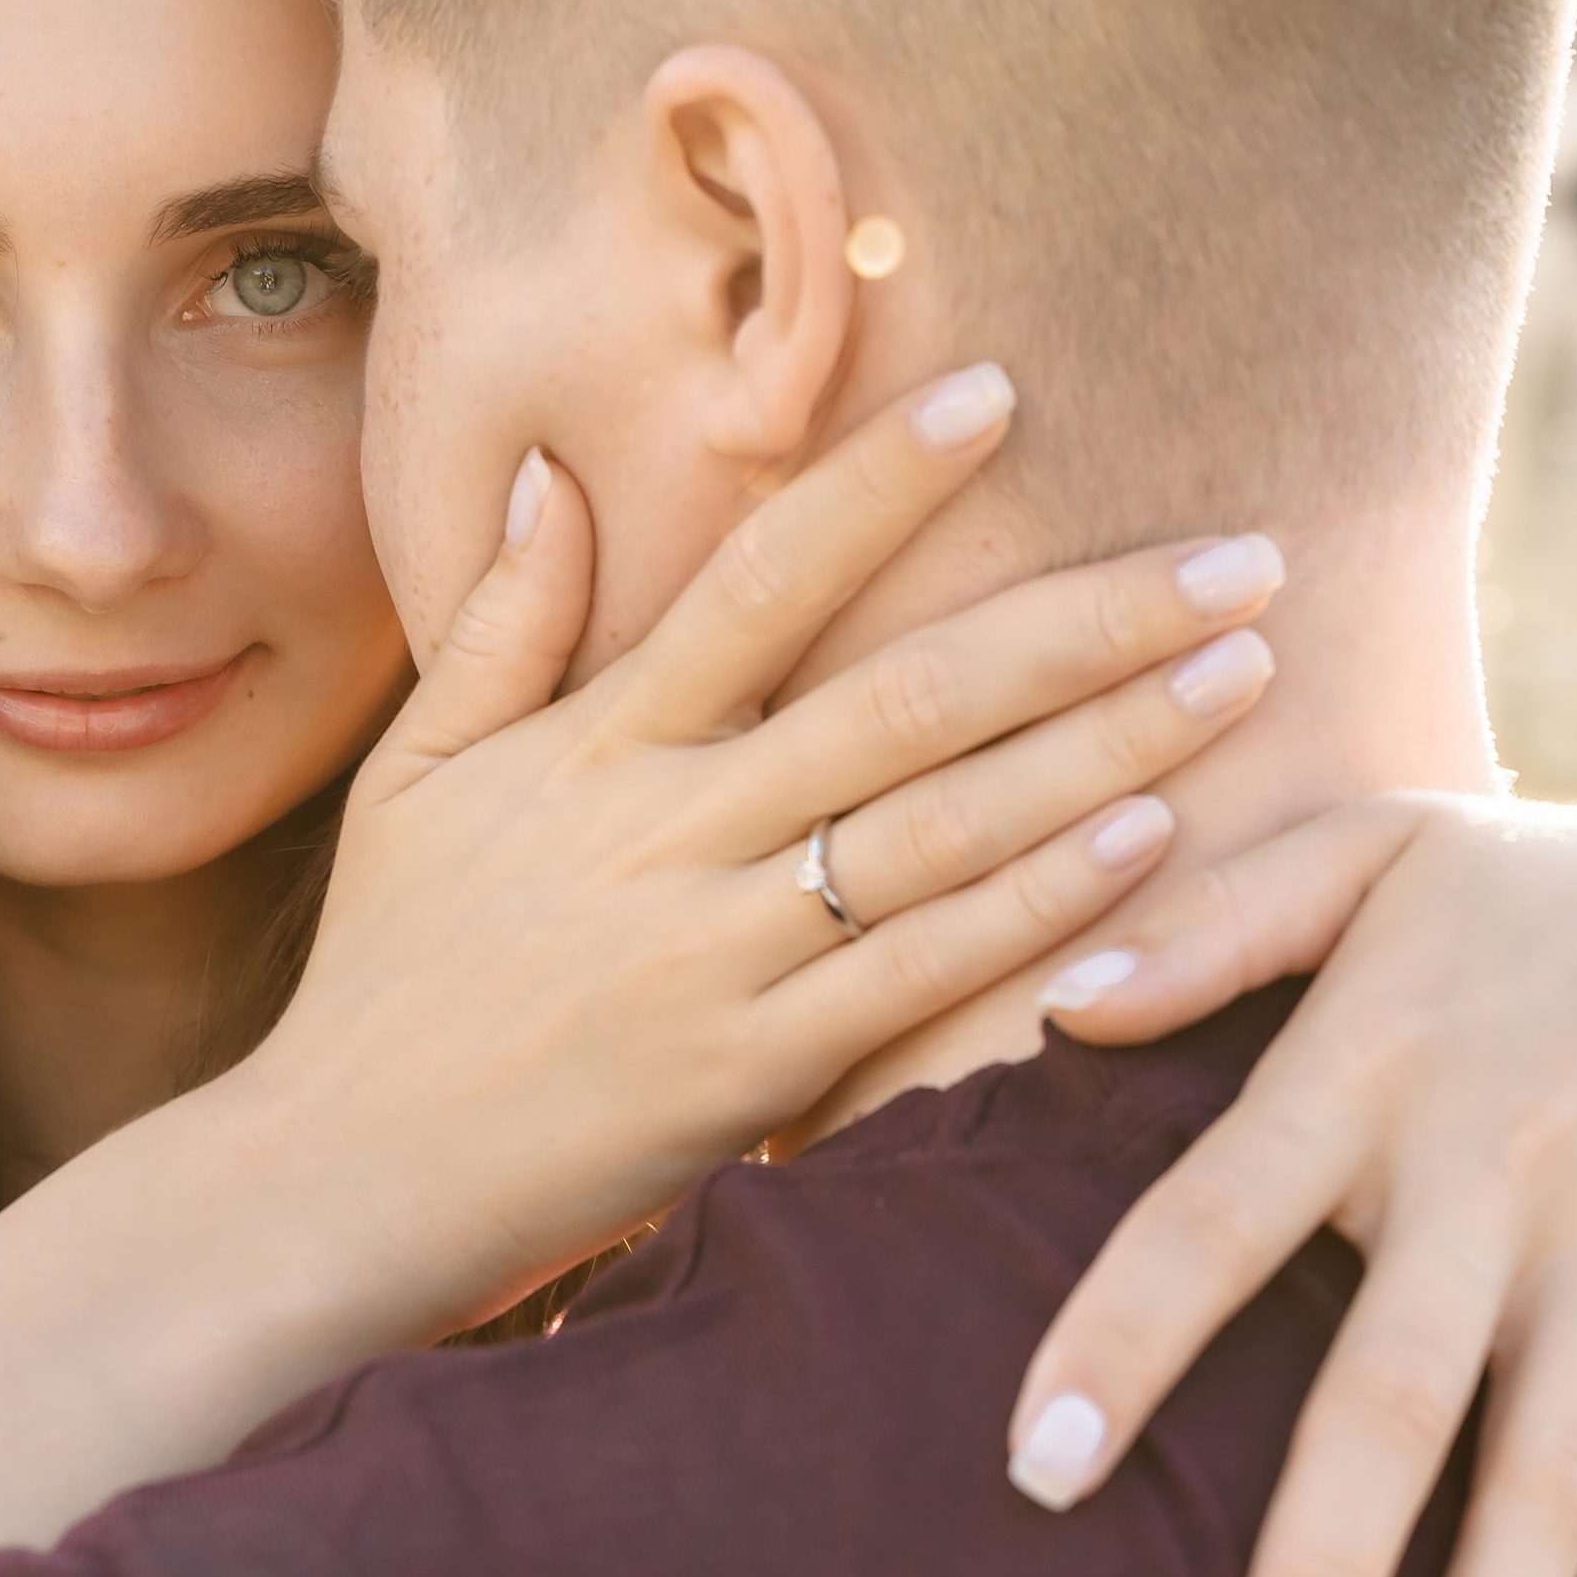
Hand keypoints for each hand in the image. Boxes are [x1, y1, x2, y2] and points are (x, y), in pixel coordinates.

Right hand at [260, 366, 1280, 1335]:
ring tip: (1239, 676)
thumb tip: (557, 473)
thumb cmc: (385, 979)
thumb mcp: (412, 783)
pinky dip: (1034, 910)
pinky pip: (916, 977)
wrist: (334, 1184)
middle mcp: (664, 831)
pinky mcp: (748, 1077)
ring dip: (1106, 744)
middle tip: (1242, 558)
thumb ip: (499, 630)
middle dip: (1088, 617)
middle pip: (906, 696)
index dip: (880, 481)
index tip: (1000, 391)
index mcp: (591, 746)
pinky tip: (1146, 843)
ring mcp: (712, 955)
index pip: (757, 580)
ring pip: (940, 826)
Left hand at [1003, 751, 1576, 1576]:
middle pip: (1403, 1404)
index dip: (1125, 1336)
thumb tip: (1052, 1009)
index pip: (1217, 1217)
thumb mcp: (1382, 849)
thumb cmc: (1549, 889)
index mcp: (1376, 1066)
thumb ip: (1213, 926)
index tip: (1033, 1474)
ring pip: (1561, 1494)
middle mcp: (1503, 1175)